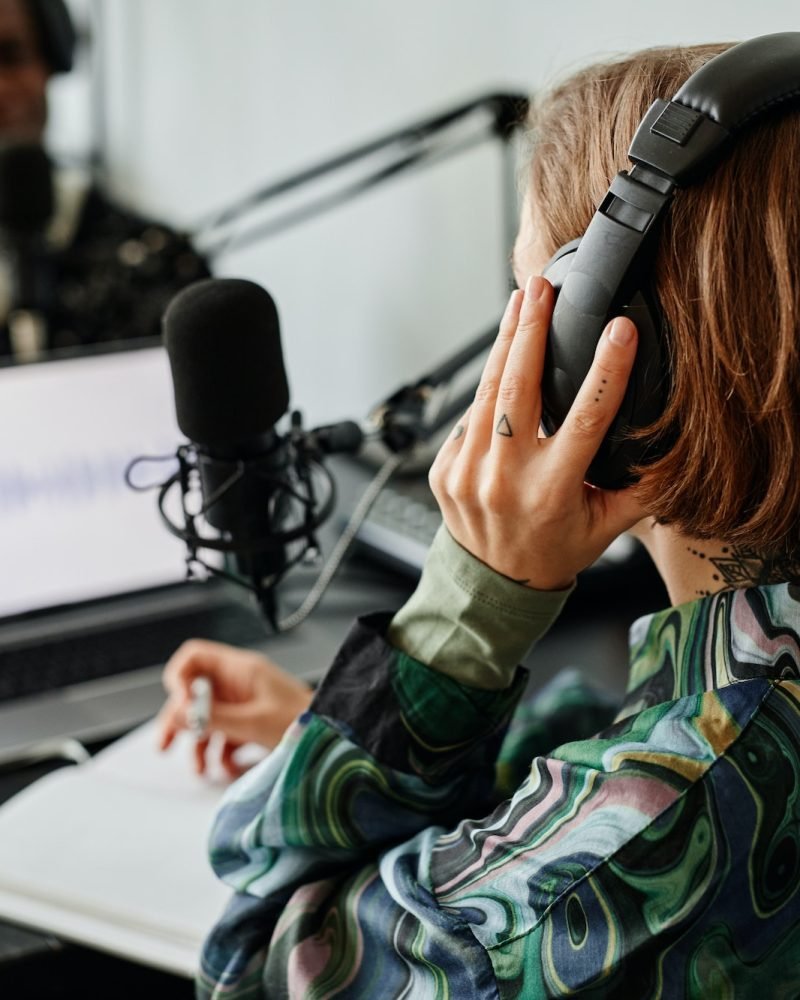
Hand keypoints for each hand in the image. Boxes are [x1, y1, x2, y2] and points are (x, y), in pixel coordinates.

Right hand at [157, 639, 312, 776]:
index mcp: (240, 669)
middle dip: (180, 719)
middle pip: (194, 692)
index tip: (179, 705)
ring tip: (201, 769)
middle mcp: (239, 682)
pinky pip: (223, 734)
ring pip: (207, 718)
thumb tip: (178, 713)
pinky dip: (219, 752)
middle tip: (165, 744)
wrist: (333, 737)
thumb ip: (214, 717)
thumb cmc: (305, 721)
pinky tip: (227, 767)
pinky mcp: (250, 723)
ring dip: (198, 744)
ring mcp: (244, 703)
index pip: (195, 657)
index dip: (179, 677)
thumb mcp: (254, 722)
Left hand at [428, 275, 645, 590]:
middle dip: (529, 331)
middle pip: (518, 389)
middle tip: (540, 289)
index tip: (619, 330)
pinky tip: (500, 363)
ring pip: (486, 394)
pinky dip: (486, 389)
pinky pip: (468, 418)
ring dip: (503, 344)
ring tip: (518, 305)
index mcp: (552, 491)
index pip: (585, 419)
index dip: (606, 370)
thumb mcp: (605, 526)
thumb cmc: (553, 550)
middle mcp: (505, 479)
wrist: (493, 584)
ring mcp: (468, 473)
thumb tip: (671, 448)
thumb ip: (639, 488)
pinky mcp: (444, 469)